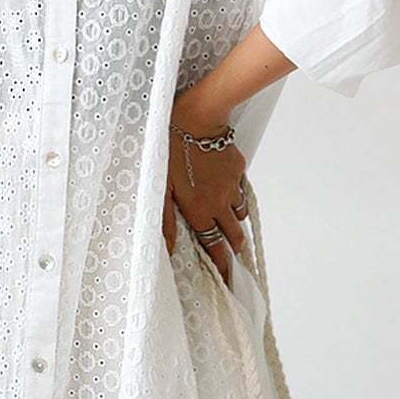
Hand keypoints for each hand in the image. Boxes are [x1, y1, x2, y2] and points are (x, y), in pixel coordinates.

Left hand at [163, 87, 248, 283]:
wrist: (196, 118)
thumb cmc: (171, 150)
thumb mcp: (159, 188)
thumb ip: (163, 220)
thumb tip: (169, 248)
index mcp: (200, 211)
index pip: (215, 248)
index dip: (222, 266)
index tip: (227, 279)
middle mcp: (220, 203)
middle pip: (234, 236)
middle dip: (233, 249)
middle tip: (230, 255)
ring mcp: (232, 186)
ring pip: (239, 213)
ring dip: (234, 221)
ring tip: (226, 222)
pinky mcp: (238, 168)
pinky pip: (240, 188)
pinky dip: (235, 194)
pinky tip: (225, 190)